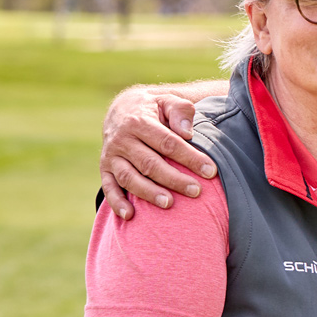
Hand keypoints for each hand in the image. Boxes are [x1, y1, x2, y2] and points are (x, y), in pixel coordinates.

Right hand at [100, 86, 218, 219]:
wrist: (123, 108)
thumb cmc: (155, 109)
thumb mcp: (168, 101)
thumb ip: (180, 111)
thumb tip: (187, 133)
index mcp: (139, 122)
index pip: (168, 143)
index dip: (189, 158)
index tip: (210, 171)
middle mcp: (122, 140)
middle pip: (149, 163)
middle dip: (173, 179)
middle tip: (196, 191)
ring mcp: (111, 156)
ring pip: (129, 177)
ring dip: (148, 192)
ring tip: (169, 203)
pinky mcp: (105, 169)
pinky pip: (108, 187)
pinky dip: (117, 202)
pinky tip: (130, 215)